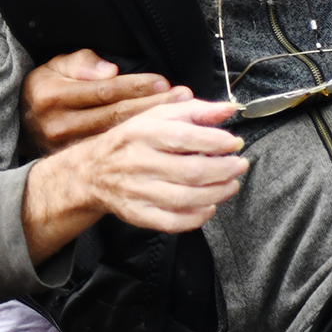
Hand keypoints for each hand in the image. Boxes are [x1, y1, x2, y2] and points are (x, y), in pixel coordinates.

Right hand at [21, 49, 190, 156]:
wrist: (21, 123)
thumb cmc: (46, 88)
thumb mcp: (55, 66)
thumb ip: (81, 63)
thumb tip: (109, 71)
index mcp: (54, 96)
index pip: (104, 91)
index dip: (136, 86)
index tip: (164, 83)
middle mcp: (60, 124)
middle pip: (116, 116)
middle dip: (154, 107)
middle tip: (183, 98)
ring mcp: (67, 147)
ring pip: (119, 137)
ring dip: (153, 127)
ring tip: (183, 118)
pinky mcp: (77, 162)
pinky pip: (114, 153)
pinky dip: (141, 146)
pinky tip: (163, 141)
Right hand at [23, 100, 246, 259]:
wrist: (92, 171)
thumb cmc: (132, 140)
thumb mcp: (158, 115)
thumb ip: (195, 110)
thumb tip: (228, 110)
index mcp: (144, 133)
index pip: (184, 137)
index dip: (215, 141)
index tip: (234, 143)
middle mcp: (139, 162)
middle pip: (190, 171)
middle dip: (224, 169)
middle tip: (240, 165)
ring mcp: (138, 191)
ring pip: (184, 198)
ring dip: (217, 193)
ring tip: (231, 184)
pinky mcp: (138, 214)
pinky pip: (172, 221)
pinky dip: (196, 217)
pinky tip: (209, 206)